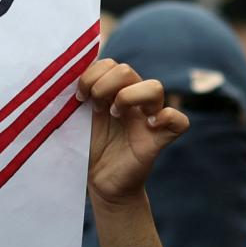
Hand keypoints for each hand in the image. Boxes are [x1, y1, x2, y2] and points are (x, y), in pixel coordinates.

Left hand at [79, 57, 188, 209]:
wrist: (101, 182)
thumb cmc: (91, 148)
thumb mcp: (81, 119)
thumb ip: (81, 97)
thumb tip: (65, 74)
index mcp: (115, 92)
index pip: (110, 64)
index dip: (92, 74)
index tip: (80, 96)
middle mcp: (134, 101)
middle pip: (127, 70)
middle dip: (104, 85)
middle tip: (95, 107)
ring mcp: (149, 118)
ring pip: (155, 87)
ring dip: (128, 96)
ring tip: (114, 114)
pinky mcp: (159, 140)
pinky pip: (179, 120)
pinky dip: (167, 117)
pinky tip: (148, 124)